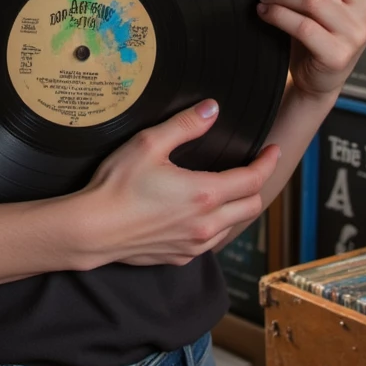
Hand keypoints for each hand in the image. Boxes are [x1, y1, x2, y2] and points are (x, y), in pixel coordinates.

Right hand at [76, 101, 281, 266]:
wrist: (92, 230)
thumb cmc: (117, 186)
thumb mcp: (149, 144)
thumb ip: (185, 125)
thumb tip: (212, 109)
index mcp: (204, 194)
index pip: (252, 179)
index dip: (267, 163)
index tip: (273, 150)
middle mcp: (206, 224)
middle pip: (251, 206)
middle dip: (258, 185)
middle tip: (254, 169)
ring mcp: (194, 244)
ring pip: (233, 227)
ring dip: (238, 207)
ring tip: (230, 190)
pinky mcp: (180, 257)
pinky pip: (211, 242)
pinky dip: (216, 226)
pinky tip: (203, 214)